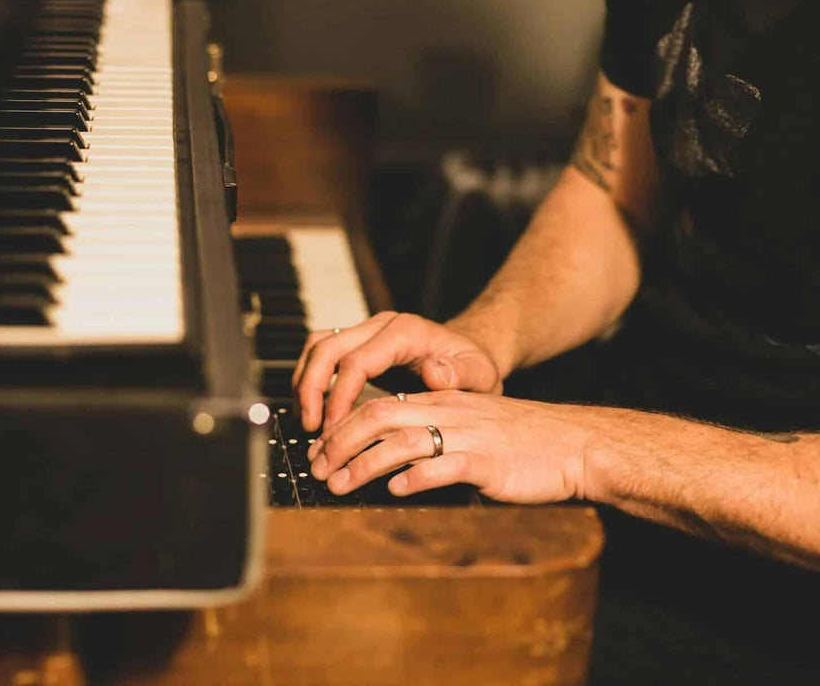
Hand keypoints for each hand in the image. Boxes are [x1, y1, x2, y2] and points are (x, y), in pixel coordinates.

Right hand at [292, 312, 502, 431]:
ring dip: (304, 383)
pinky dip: (310, 379)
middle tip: (310, 427)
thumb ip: (461, 375)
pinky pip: (321, 353)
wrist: (468, 353)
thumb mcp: (480, 374)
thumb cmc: (473, 367)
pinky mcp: (356, 343)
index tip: (333, 427)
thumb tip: (434, 374)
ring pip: (316, 346)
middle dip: (311, 388)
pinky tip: (313, 411)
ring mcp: (365, 331)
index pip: (356, 360)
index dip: (339, 395)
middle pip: (326, 347)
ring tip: (306, 422)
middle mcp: (380, 325)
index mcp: (404, 332)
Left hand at [306, 390, 591, 502]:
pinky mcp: (489, 463)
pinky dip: (416, 477)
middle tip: (317, 468)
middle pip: (380, 415)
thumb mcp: (472, 427)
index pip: (379, 404)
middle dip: (340, 442)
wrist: (577, 445)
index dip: (342, 427)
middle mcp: (449, 414)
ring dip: (364, 463)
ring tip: (340, 483)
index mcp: (442, 403)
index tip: (319, 451)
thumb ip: (435, 434)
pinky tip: (396, 490)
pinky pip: (445, 465)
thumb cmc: (524, 442)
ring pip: (403, 440)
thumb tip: (393, 457)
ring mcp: (468, 436)